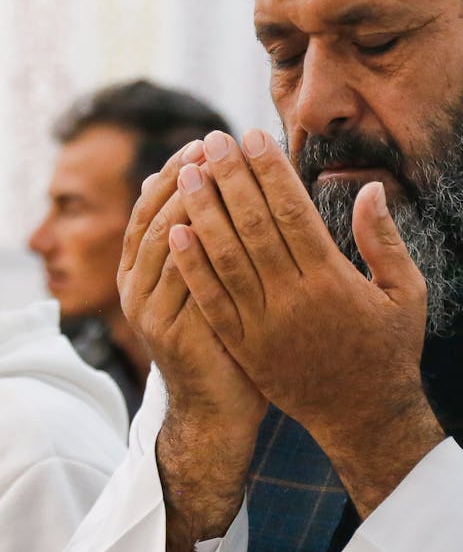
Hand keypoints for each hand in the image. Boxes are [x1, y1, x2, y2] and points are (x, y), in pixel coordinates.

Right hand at [118, 142, 267, 551]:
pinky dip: (192, 247)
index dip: (177, 170)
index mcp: (150, 267)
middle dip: (182, 177)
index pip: (156, 203)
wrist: (222, 411)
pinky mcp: (168, 331)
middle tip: (210, 145)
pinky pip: (179, 279)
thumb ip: (218, 238)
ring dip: (186, 202)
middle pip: (155, 214)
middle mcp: (139, 282)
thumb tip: (229, 182)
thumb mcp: (220, 282)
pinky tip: (213, 221)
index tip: (206, 140)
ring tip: (210, 171)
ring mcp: (149, 307)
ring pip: (163, 240)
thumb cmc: (233, 339)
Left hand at [168, 129, 444, 514]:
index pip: (292, 212)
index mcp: (333, 280)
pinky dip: (192, 265)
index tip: (253, 138)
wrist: (364, 418)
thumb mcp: (407, 293)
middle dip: (230, 178)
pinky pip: (211, 300)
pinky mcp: (244, 346)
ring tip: (187, 174)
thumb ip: (385, 240)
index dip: (270, 171)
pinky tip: (175, 232)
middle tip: (212, 141)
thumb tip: (368, 187)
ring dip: (203, 212)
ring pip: (225, 258)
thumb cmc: (391, 349)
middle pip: (253, 226)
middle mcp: (294, 300)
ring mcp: (264, 326)